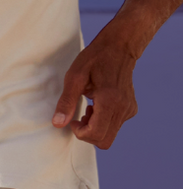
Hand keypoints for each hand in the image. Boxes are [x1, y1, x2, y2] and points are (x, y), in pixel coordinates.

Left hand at [53, 32, 138, 147]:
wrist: (119, 47)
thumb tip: (57, 123)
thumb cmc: (94, 59)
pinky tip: (96, 105)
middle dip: (87, 133)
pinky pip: (115, 126)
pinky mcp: (131, 109)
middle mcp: (123, 108)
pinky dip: (103, 122)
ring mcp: (129, 109)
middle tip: (79, 116)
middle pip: (104, 140)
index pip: (96, 134)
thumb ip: (66, 102)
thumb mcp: (74, 77)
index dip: (80, 133)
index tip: (72, 120)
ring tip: (88, 107)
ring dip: (94, 127)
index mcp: (110, 101)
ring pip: (110, 135)